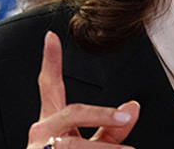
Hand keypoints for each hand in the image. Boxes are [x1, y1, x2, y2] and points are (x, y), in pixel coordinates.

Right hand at [26, 31, 140, 148]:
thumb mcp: (91, 147)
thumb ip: (111, 130)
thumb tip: (133, 109)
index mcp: (51, 121)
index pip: (49, 86)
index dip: (50, 61)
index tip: (51, 36)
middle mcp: (40, 132)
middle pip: (72, 112)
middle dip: (102, 115)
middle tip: (127, 120)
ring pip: (73, 144)